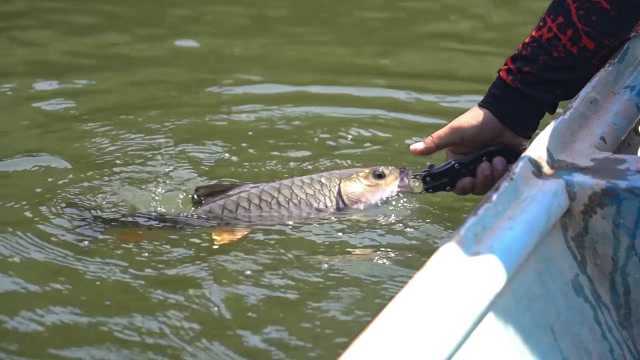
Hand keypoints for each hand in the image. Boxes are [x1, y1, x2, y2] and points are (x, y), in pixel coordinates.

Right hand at [409, 106, 526, 194]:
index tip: (467, 181)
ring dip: (493, 175)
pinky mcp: (506, 167)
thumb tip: (412, 150)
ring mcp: (491, 168)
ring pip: (491, 185)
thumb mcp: (454, 132)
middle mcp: (474, 168)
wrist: (506, 114)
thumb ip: (435, 143)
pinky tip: (504, 160)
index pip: (458, 185)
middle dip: (480, 181)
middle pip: (475, 189)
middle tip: (484, 166)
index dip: (463, 187)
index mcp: (459, 163)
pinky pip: (506, 180)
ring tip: (496, 159)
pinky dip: (505, 172)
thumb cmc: (477, 122)